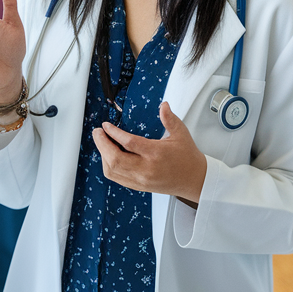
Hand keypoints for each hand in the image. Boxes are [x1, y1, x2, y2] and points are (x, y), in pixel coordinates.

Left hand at [92, 102, 207, 205]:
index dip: (113, 133)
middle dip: (101, 144)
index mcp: (156, 154)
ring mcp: (141, 180)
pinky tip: (108, 156)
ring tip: (102, 142)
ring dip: (103, 155)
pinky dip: (108, 166)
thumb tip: (163, 105)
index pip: (129, 143)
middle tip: (97, 132)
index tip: (106, 125)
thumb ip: (169, 118)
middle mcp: (146, 169)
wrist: (195, 180)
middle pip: (115, 159)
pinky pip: (117, 178)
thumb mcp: (181, 134)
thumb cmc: (187, 157)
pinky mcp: (139, 186)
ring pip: (112, 170)